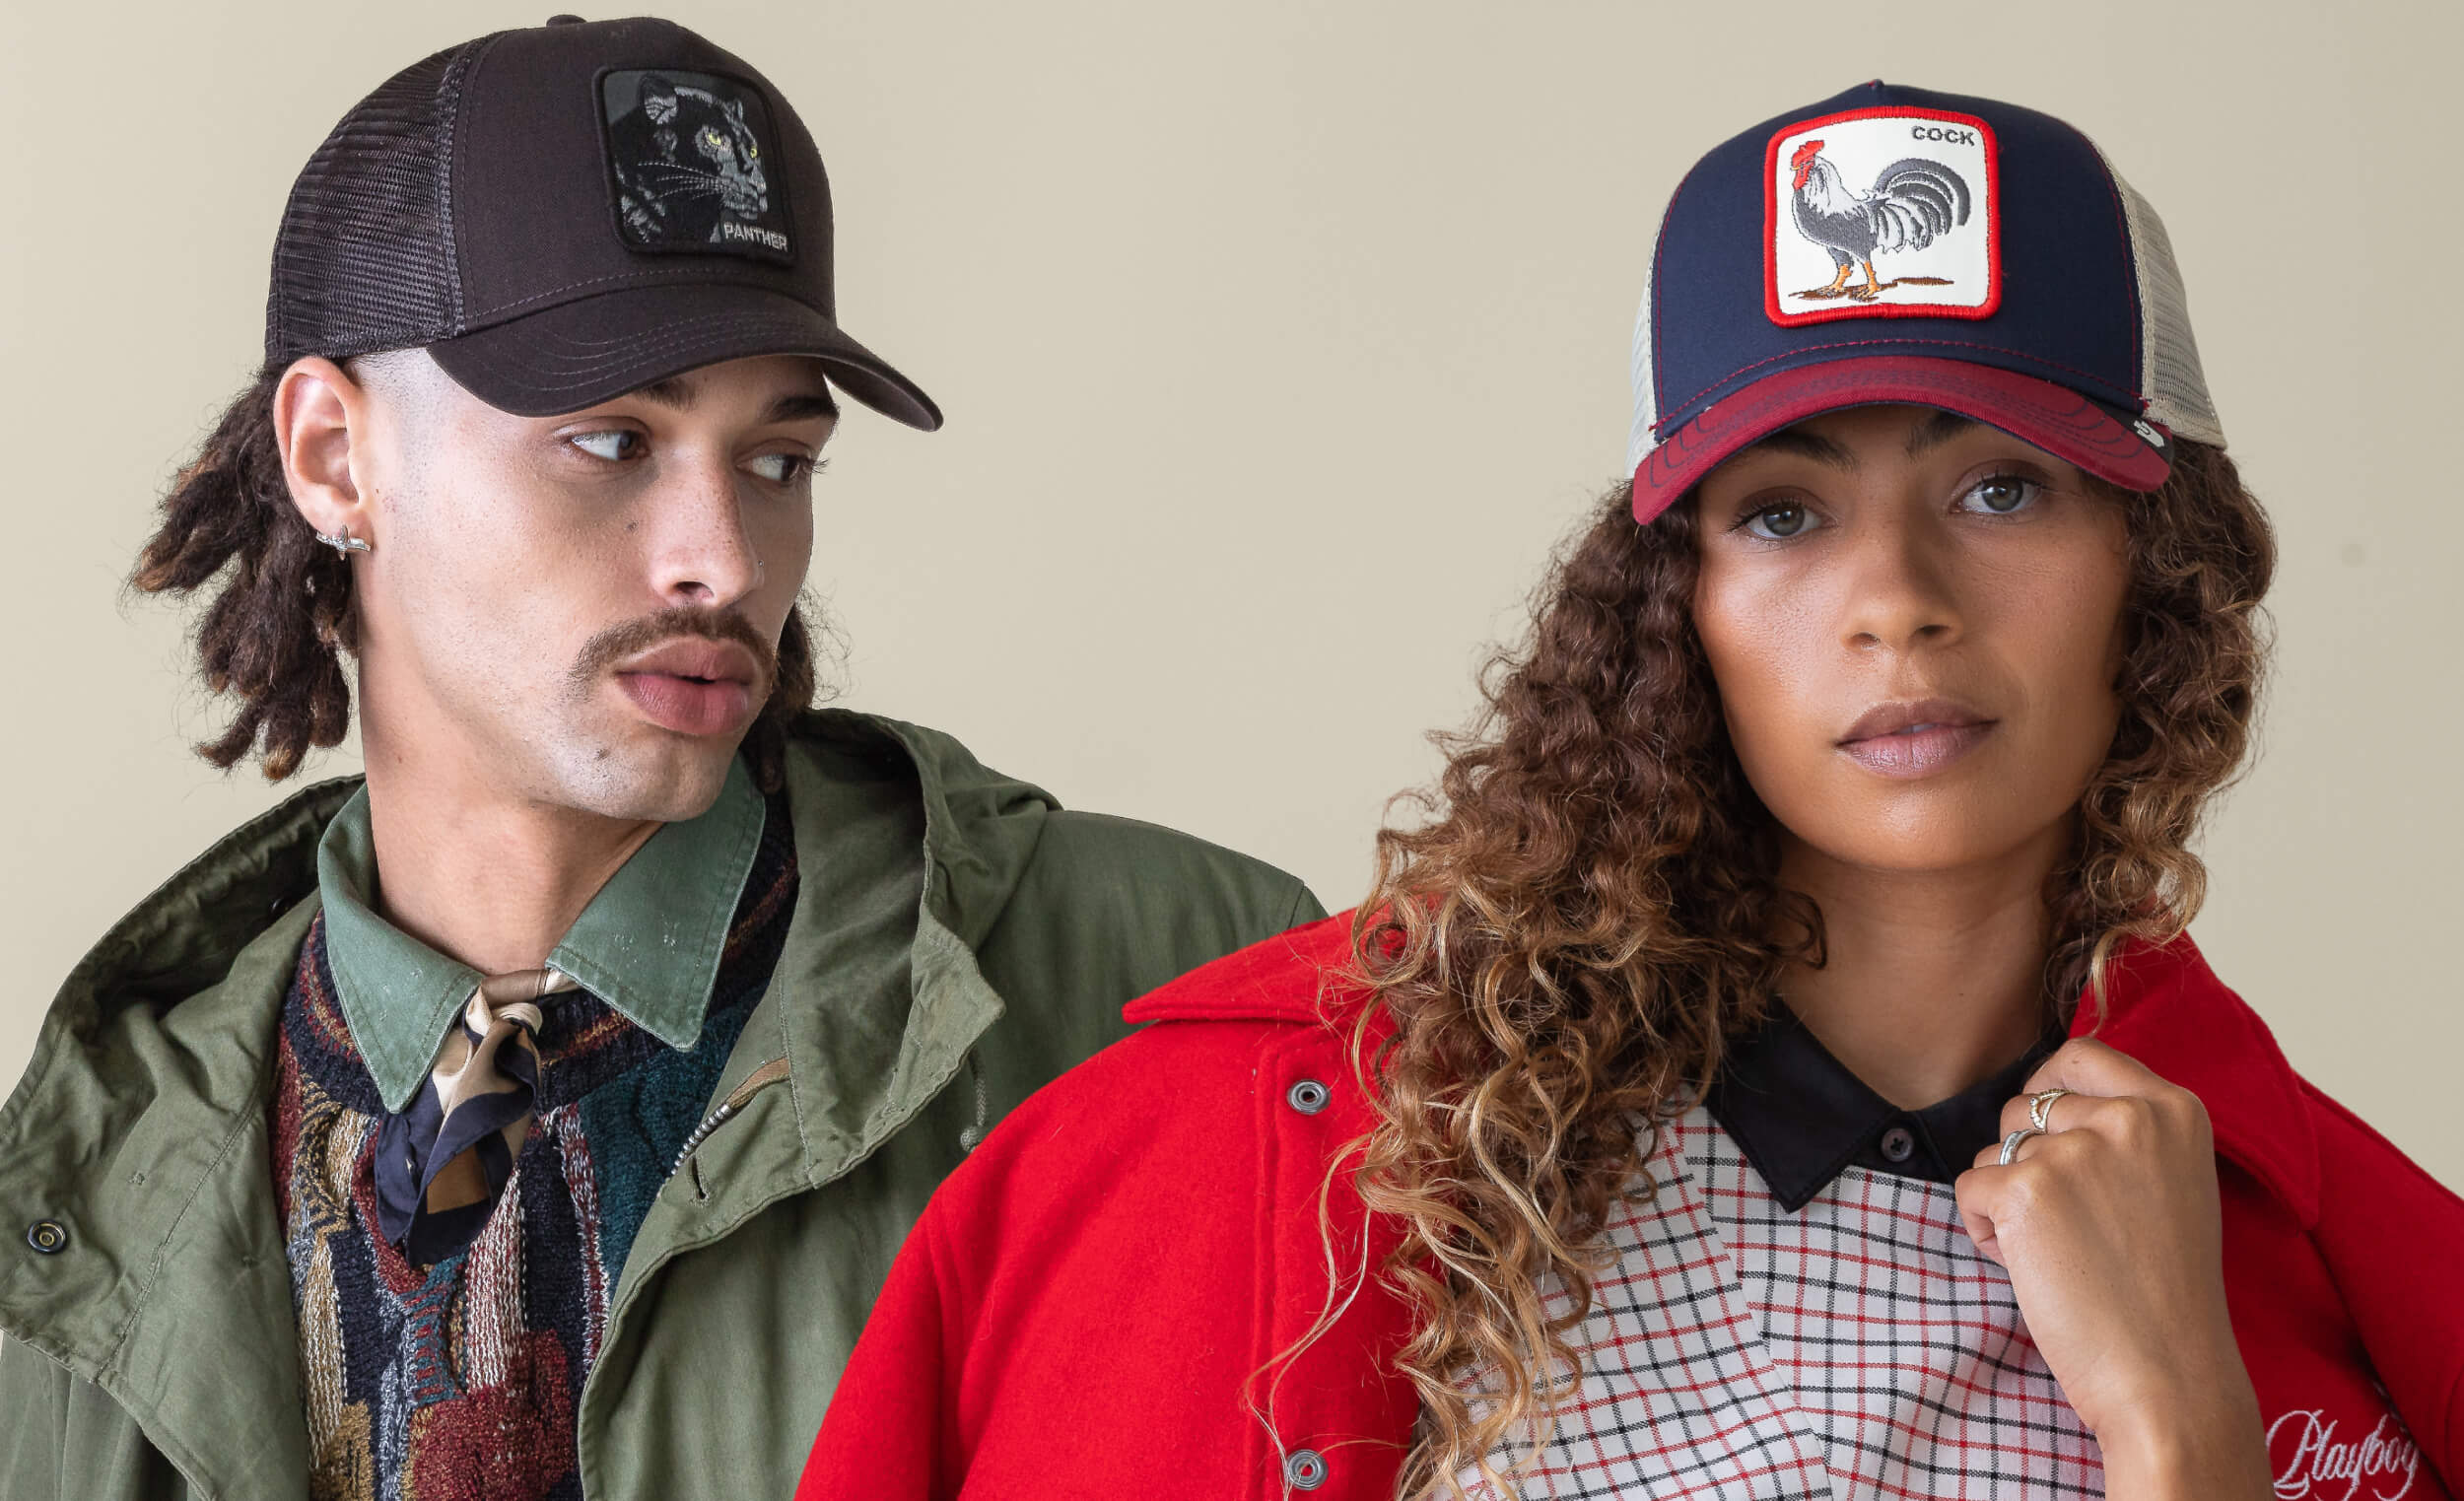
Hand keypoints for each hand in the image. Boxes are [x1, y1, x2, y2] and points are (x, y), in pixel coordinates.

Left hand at [1954, 1038, 2269, 1500]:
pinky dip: (1984, 1230)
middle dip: (2024, 1158)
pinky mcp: (2025, 1190)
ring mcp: (2075, 1151)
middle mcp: (2128, 1118)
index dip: (2045, 1086)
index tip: (2042, 1125)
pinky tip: (2032, 1269)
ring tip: (2059, 1253)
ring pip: (1993, 1151)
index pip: (2079, 1054)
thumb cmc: (2165, 1292)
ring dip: (2006, 1199)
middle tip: (2068, 1225)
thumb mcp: (2171, 1184)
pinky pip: (1969, 1190)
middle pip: (2025, 1105)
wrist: (2170, 1376)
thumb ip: (2125, 1133)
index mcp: (2174, 1109)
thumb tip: (2045, 1097)